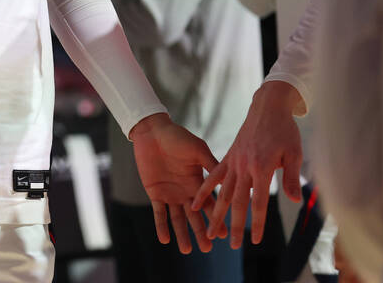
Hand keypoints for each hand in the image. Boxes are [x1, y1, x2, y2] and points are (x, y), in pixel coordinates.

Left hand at [129, 113, 223, 253]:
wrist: (153, 132)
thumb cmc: (177, 137)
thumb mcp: (197, 150)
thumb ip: (210, 164)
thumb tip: (229, 177)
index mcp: (198, 183)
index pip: (210, 205)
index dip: (216, 219)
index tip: (224, 235)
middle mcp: (186, 192)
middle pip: (195, 217)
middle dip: (201, 232)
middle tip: (207, 249)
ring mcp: (170, 194)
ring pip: (177, 219)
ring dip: (182, 234)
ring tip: (187, 251)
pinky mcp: (155, 193)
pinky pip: (159, 213)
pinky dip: (161, 226)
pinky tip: (165, 240)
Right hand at [192, 81, 304, 247]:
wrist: (267, 107)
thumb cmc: (284, 130)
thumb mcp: (294, 153)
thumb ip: (291, 177)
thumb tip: (295, 200)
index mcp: (261, 167)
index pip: (259, 201)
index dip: (257, 222)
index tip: (255, 240)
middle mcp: (244, 166)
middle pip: (236, 201)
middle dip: (234, 224)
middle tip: (231, 245)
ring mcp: (233, 161)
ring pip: (222, 191)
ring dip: (216, 212)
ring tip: (210, 230)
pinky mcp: (228, 156)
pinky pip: (213, 176)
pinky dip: (204, 190)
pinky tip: (194, 204)